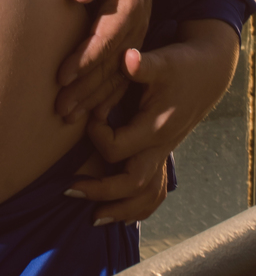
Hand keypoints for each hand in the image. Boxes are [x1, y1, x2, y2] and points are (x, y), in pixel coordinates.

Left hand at [55, 0, 156, 123]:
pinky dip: (111, 95)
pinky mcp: (133, 38)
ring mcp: (137, 35)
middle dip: (85, 89)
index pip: (104, 39)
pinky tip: (97, 113)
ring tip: (70, 117)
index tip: (62, 76)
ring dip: (95, 98)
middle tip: (61, 108)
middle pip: (110, 65)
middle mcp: (136, 25)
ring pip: (117, 75)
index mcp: (129, 5)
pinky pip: (123, 73)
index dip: (84, 60)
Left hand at [66, 19, 239, 226]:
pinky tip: (122, 216)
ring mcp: (163, 153)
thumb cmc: (181, 66)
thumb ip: (144, 66)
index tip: (88, 117)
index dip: (96, 136)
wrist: (207, 75)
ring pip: (145, 195)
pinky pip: (154, 191)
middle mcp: (159, 147)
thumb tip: (128, 58)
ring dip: (119, 208)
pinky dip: (138, 207)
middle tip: (69, 190)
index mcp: (154, 128)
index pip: (118, 148)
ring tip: (93, 218)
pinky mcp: (162, 153)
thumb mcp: (163, 62)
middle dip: (101, 191)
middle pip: (132, 183)